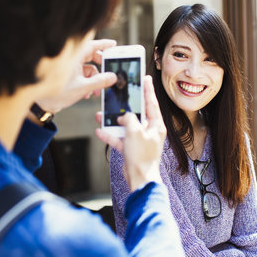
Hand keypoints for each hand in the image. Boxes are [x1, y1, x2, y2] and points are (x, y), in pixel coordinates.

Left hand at [36, 39, 116, 112]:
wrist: (44, 104)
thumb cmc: (57, 93)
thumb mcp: (82, 88)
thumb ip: (99, 82)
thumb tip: (112, 77)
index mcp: (73, 58)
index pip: (90, 45)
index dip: (103, 44)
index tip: (114, 44)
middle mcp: (72, 60)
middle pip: (91, 57)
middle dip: (100, 68)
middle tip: (109, 73)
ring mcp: (71, 68)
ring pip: (88, 69)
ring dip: (94, 80)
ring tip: (95, 92)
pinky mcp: (70, 76)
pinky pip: (83, 75)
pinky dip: (87, 83)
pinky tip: (86, 94)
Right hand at [95, 75, 166, 191]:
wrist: (139, 179)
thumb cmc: (142, 156)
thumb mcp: (134, 132)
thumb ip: (129, 119)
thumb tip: (125, 116)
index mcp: (156, 125)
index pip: (152, 103)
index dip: (148, 89)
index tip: (146, 77)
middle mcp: (149, 131)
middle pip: (137, 113)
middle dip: (125, 105)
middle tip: (120, 93)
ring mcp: (140, 140)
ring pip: (125, 126)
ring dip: (113, 121)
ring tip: (101, 115)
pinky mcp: (131, 149)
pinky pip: (119, 138)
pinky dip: (110, 135)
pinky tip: (100, 131)